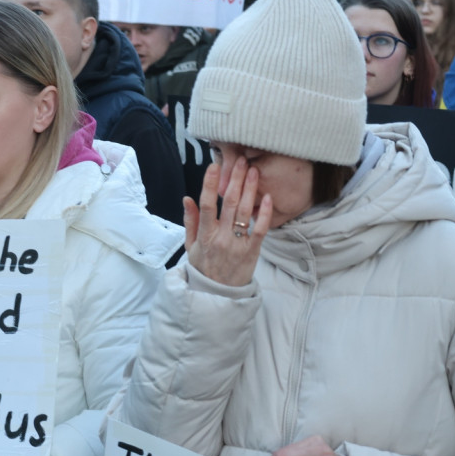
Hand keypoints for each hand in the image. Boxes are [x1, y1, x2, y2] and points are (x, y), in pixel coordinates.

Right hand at [184, 159, 270, 286]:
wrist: (218, 294)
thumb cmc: (204, 267)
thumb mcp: (190, 245)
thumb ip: (190, 221)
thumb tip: (187, 198)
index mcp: (204, 234)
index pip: (206, 204)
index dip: (210, 184)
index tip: (214, 166)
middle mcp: (221, 237)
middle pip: (229, 203)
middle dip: (235, 179)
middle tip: (241, 161)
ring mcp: (237, 244)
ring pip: (245, 212)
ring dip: (250, 189)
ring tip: (254, 171)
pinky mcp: (252, 251)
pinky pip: (260, 229)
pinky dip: (265, 213)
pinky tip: (267, 197)